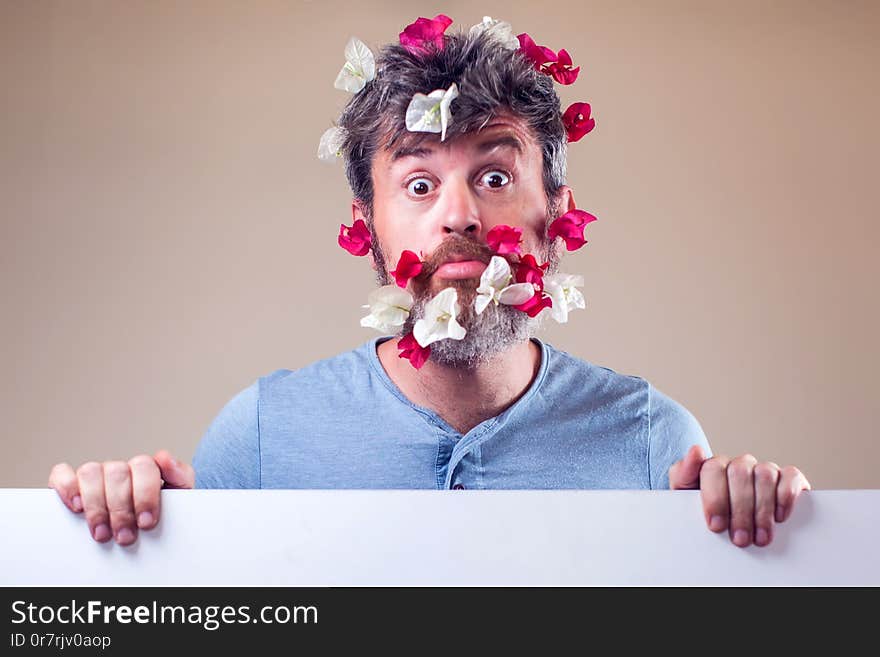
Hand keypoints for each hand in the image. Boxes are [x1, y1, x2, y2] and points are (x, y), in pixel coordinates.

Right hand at [48, 450, 193, 545]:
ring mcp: (96, 474)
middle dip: (121, 509)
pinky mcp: (71, 482)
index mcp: (145, 468)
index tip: (147, 522)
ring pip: (90, 472)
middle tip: (125, 536)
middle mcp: (120, 468)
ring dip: (96, 506)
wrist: (146, 526)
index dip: (145, 495)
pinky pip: (61, 474)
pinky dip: (66, 487)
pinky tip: (76, 507)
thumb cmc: (161, 511)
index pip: (144, 467)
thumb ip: (179, 475)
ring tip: (102, 532)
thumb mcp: (179, 495)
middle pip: (116, 474)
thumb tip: (164, 457)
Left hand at [669, 445, 810, 547]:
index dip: (715, 498)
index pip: (713, 469)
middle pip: (739, 474)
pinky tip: (780, 517)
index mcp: (713, 466)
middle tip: (739, 538)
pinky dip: (786, 496)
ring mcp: (764, 469)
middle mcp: (739, 465)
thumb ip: (683, 474)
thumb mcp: (685, 497)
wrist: (728, 526)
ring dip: (762, 510)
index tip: (716, 525)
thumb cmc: (709, 514)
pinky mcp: (788, 478)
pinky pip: (790, 477)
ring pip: (764, 475)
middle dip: (739, 510)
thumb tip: (696, 449)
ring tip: (759, 537)